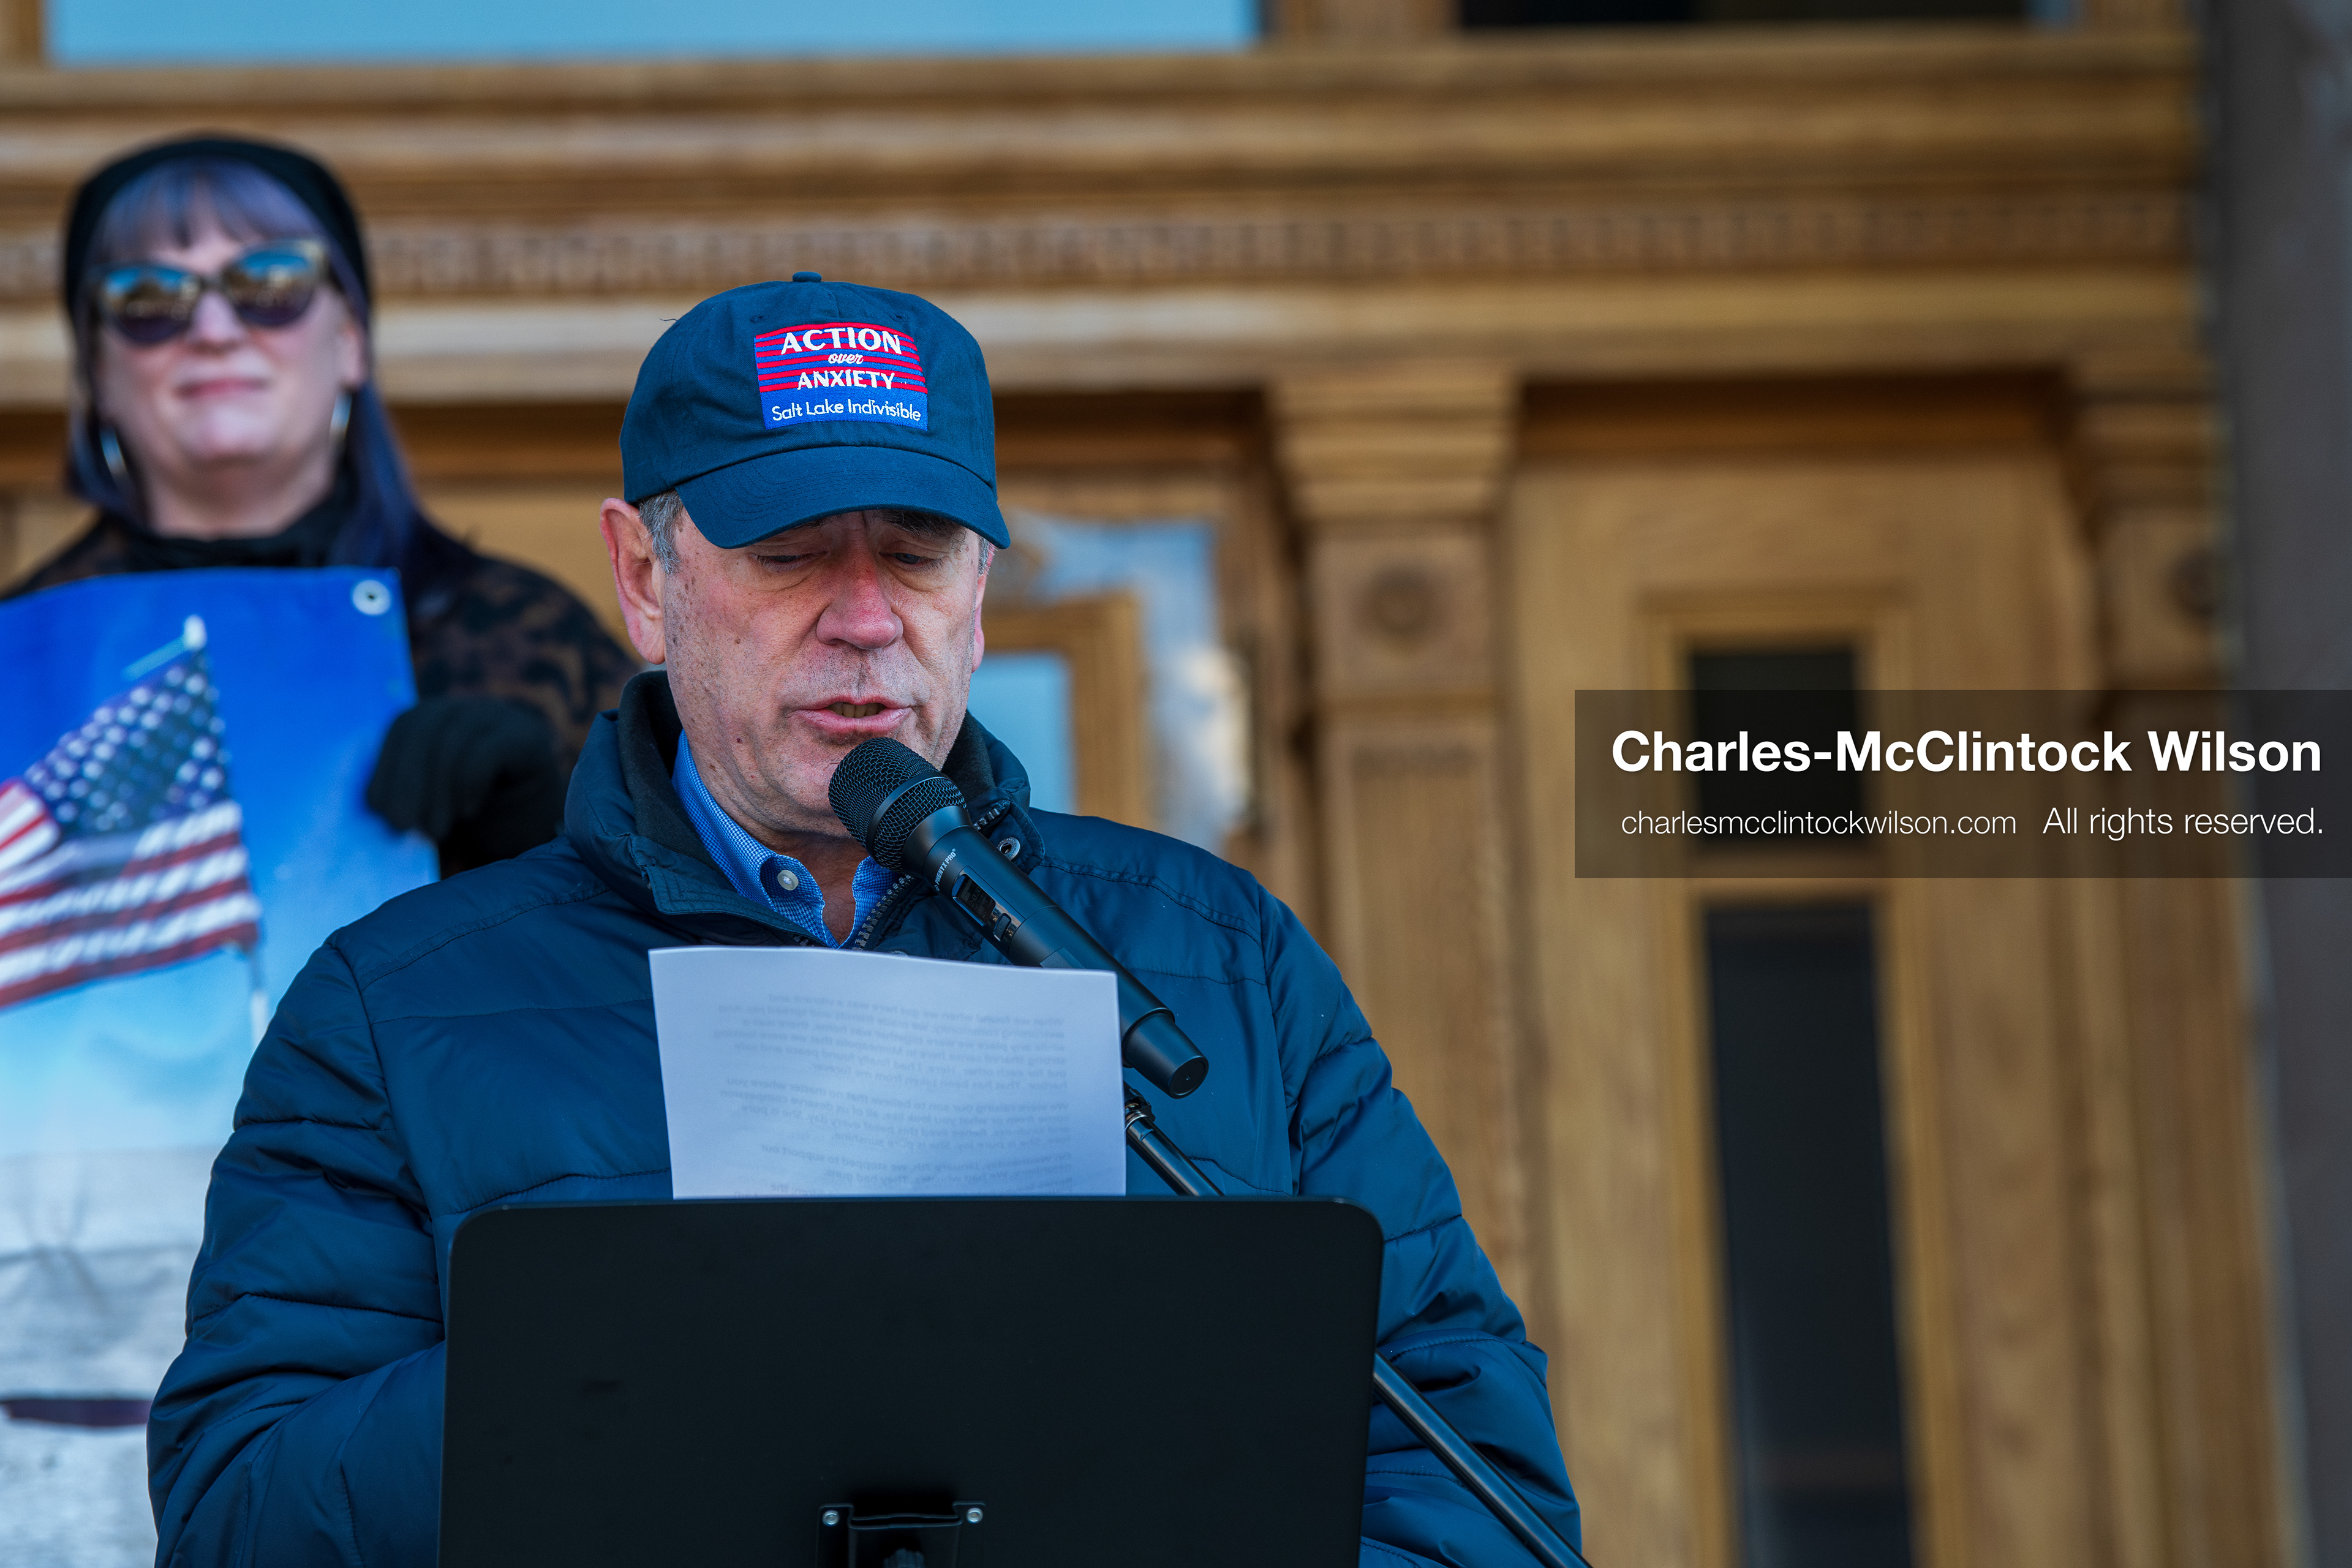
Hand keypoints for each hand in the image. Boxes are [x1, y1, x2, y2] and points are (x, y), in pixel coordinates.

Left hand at [366, 696, 564, 875]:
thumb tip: (371, 801)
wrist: (540, 831)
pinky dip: (469, 784)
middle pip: (425, 727)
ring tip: (435, 831)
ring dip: (436, 792)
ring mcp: (504, 717)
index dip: (387, 765)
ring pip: (452, 741)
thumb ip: (407, 789)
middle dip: (407, 780)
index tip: (378, 810)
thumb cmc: (480, 817)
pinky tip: (468, 812)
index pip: (405, 723)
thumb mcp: (434, 800)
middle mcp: (472, 706)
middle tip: (401, 826)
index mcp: (443, 715)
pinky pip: (487, 752)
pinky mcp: (529, 738)